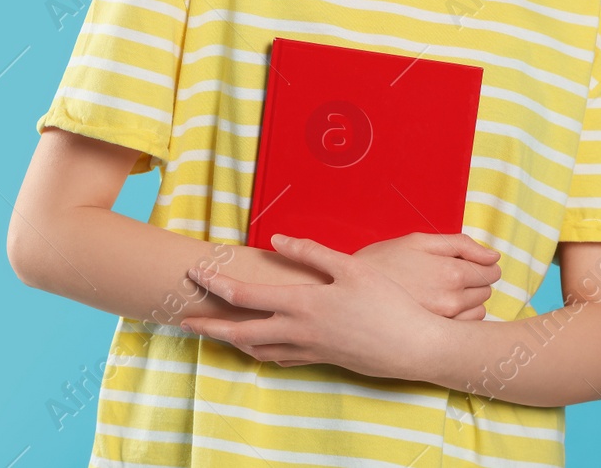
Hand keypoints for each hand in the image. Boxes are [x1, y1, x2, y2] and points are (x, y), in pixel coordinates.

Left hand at [177, 233, 445, 378]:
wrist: (415, 347)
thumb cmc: (388, 304)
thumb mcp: (351, 268)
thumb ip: (311, 253)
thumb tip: (277, 241)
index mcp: (302, 304)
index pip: (244, 296)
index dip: (215, 285)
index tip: (195, 274)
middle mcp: (299, 331)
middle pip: (240, 332)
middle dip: (209, 327)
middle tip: (185, 321)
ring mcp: (310, 349)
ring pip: (258, 350)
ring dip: (233, 342)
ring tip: (216, 333)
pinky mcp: (323, 359)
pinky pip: (281, 359)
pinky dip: (262, 352)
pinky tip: (260, 348)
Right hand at [353, 233, 501, 319]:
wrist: (350, 292)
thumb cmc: (382, 262)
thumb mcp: (417, 241)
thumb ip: (460, 244)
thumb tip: (493, 255)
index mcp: (451, 272)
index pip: (491, 271)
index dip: (482, 264)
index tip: (468, 263)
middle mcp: (453, 300)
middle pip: (486, 290)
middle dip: (475, 281)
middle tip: (450, 275)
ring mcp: (445, 322)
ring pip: (478, 310)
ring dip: (469, 300)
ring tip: (443, 291)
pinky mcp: (435, 336)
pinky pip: (464, 327)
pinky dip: (460, 317)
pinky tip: (440, 308)